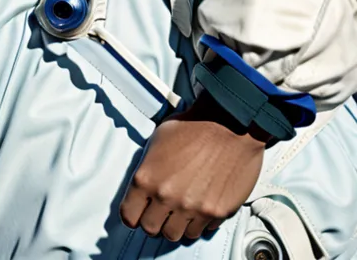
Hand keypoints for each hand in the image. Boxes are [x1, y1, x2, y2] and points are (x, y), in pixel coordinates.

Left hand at [119, 94, 265, 240]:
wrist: (228, 123)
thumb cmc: (195, 125)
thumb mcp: (158, 139)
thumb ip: (148, 166)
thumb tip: (146, 182)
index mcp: (147, 178)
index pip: (129, 215)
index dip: (132, 214)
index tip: (137, 213)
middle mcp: (167, 196)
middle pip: (151, 229)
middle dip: (154, 220)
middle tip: (161, 210)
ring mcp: (192, 208)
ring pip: (176, 235)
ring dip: (177, 224)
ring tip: (182, 208)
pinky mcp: (215, 212)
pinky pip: (201, 230)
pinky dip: (199, 222)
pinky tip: (200, 205)